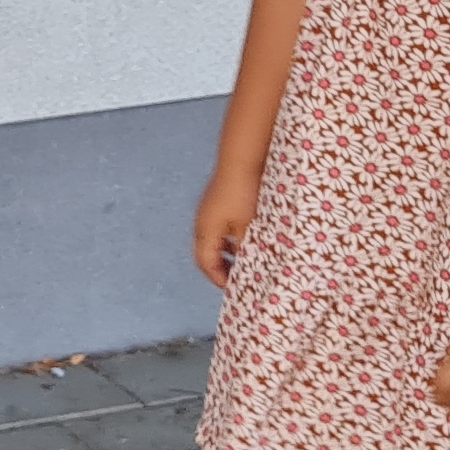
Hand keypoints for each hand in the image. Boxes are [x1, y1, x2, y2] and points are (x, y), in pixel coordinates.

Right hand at [191, 171, 259, 289]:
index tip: (233, 288)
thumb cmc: (243, 193)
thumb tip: (247, 263)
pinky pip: (217, 229)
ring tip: (242, 261)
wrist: (241, 160)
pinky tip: (243, 239)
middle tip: (235, 279)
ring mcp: (207, 212)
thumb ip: (245, 247)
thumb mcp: (247, 226)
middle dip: (219, 269)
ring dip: (224, 254)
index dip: (218, 279)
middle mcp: (202, 223)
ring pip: (211, 241)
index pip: (206, 263)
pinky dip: (227, 240)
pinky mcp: (215, 203)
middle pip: (205, 254)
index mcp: (206, 231)